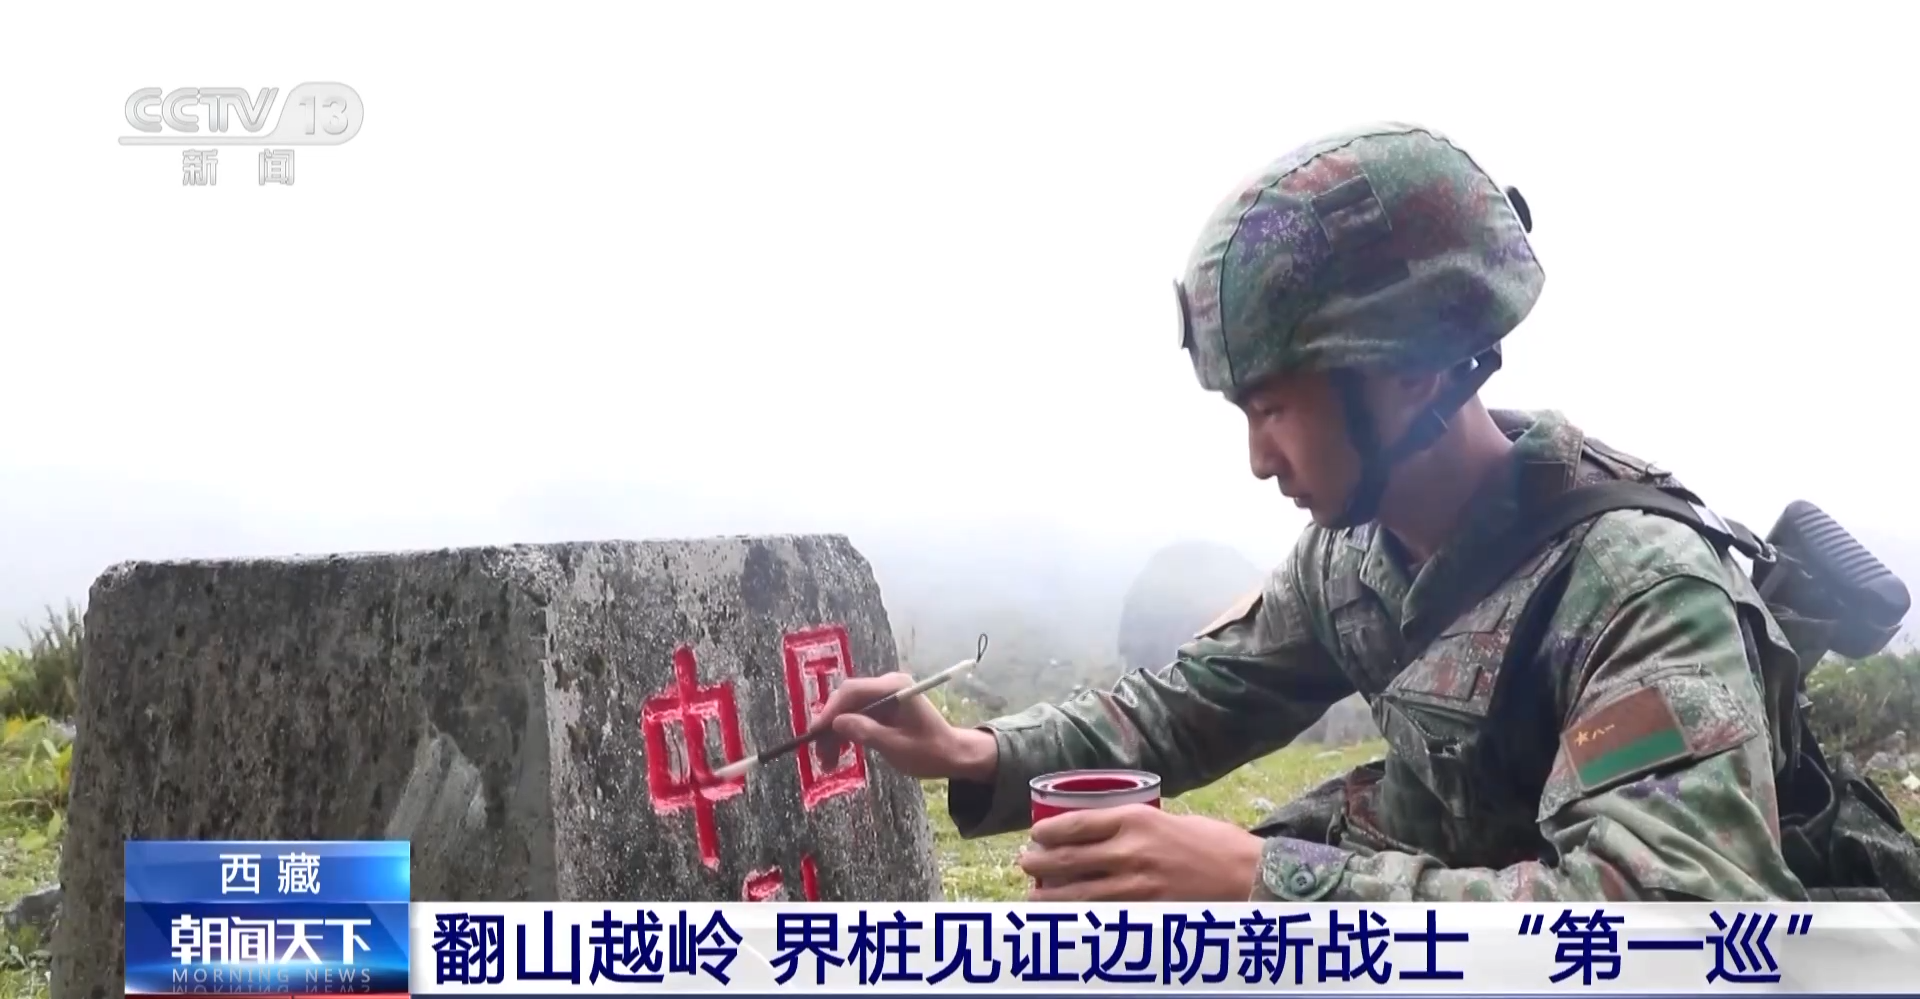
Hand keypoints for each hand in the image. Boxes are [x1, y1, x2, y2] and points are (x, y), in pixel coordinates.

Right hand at [812, 671, 997, 781]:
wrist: (952, 755)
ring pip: (849, 710)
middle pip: (848, 700)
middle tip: (819, 755)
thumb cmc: (930, 752)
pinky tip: (838, 753)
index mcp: (895, 688)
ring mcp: (884, 696)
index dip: (830, 711)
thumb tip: (837, 723)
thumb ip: (867, 733)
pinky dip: (846, 733)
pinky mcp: (882, 708)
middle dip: (830, 726)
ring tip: (827, 762)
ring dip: (835, 734)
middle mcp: (887, 685)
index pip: (853, 691)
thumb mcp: (897, 747)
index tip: (814, 733)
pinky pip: (857, 716)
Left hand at [1018, 804, 1263, 900]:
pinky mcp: (1146, 913)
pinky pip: (1101, 917)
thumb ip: (1136, 826)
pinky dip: (1078, 916)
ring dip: (1049, 895)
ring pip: (1077, 893)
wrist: (1251, 876)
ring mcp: (1137, 886)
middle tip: (1027, 863)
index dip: (1047, 832)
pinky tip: (1065, 917)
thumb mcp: (1171, 819)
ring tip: (1035, 895)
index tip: (1036, 835)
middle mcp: (1130, 851)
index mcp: (1136, 819)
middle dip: (1040, 862)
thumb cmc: (1215, 844)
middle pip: (1068, 859)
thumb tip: (1103, 832)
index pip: (1075, 824)